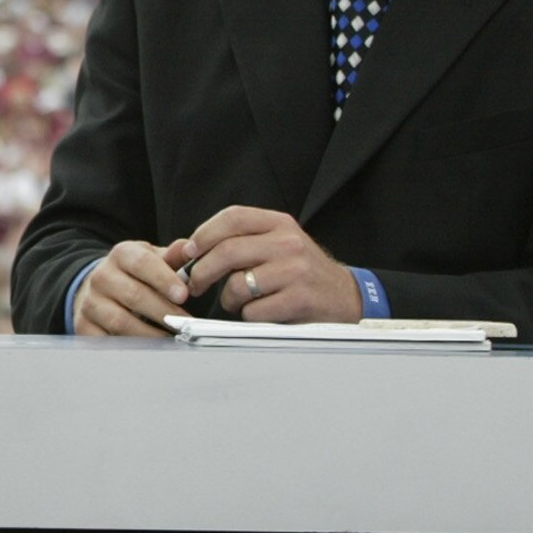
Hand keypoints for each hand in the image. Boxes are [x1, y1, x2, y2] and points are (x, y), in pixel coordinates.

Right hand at [73, 240, 188, 336]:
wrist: (99, 288)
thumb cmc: (134, 275)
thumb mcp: (153, 259)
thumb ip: (173, 256)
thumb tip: (190, 249)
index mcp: (121, 255)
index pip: (142, 263)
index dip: (164, 279)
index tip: (183, 295)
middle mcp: (101, 277)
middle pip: (134, 295)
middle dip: (164, 312)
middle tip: (185, 324)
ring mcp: (90, 302)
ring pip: (121, 321)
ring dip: (150, 333)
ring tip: (171, 338)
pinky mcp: (84, 326)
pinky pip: (107, 341)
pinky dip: (130, 347)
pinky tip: (148, 348)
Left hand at [178, 207, 361, 322]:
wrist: (346, 297)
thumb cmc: (301, 271)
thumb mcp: (277, 244)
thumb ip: (239, 241)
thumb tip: (186, 249)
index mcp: (280, 224)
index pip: (233, 217)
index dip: (204, 233)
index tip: (189, 251)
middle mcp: (289, 243)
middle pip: (228, 251)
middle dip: (202, 271)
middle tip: (193, 284)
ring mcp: (296, 271)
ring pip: (238, 284)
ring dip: (228, 298)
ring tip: (236, 301)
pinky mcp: (300, 299)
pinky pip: (254, 310)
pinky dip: (248, 315)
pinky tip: (260, 311)